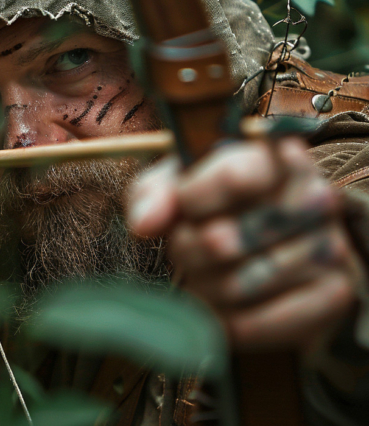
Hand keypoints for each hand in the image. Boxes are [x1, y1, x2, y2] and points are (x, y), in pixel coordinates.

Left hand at [128, 137, 361, 352]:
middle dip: (187, 251)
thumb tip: (145, 224)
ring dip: (204, 288)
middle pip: (220, 241)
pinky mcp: (335, 293)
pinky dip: (230, 323)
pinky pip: (262, 323)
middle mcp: (312, 195)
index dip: (191, 199)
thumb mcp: (177, 186)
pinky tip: (225, 308)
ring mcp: (328, 245)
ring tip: (205, 276)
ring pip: (235, 286)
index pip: (231, 176)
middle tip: (188, 248)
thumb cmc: (214, 206)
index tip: (183, 206)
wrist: (273, 243)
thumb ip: (154, 194)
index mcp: (272, 157)